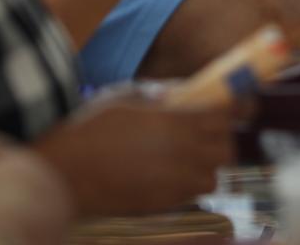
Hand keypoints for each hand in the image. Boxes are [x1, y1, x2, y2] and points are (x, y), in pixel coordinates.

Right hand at [44, 93, 235, 215]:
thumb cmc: (90, 127)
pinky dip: (188, 184)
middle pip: (225, 149)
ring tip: (188, 156)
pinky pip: (190, 195)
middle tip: (207, 130)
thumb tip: (181, 95)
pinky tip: (170, 173)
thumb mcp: (127, 98)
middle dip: (221, 138)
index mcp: (176, 123)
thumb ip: (160, 96)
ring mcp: (173, 183)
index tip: (235, 104)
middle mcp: (182, 155)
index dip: (234, 108)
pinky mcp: (161, 205)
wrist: (64, 170)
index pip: (225, 115)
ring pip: (211, 177)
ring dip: (206, 165)